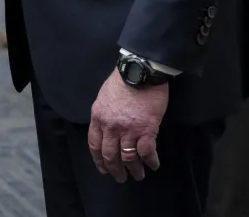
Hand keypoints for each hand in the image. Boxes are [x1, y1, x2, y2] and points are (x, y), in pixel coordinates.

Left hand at [88, 68, 167, 182]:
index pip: (95, 144)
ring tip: (137, 176)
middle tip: (120, 178)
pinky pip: (147, 152)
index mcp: (98, 117)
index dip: (98, 159)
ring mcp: (129, 130)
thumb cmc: (123, 80)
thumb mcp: (104, 96)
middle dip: (115, 170)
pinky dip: (150, 161)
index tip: (103, 168)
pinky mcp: (147, 130)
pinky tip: (153, 165)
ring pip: (128, 158)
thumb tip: (106, 126)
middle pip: (110, 155)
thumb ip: (104, 114)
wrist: (140, 70)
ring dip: (133, 170)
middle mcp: (111, 127)